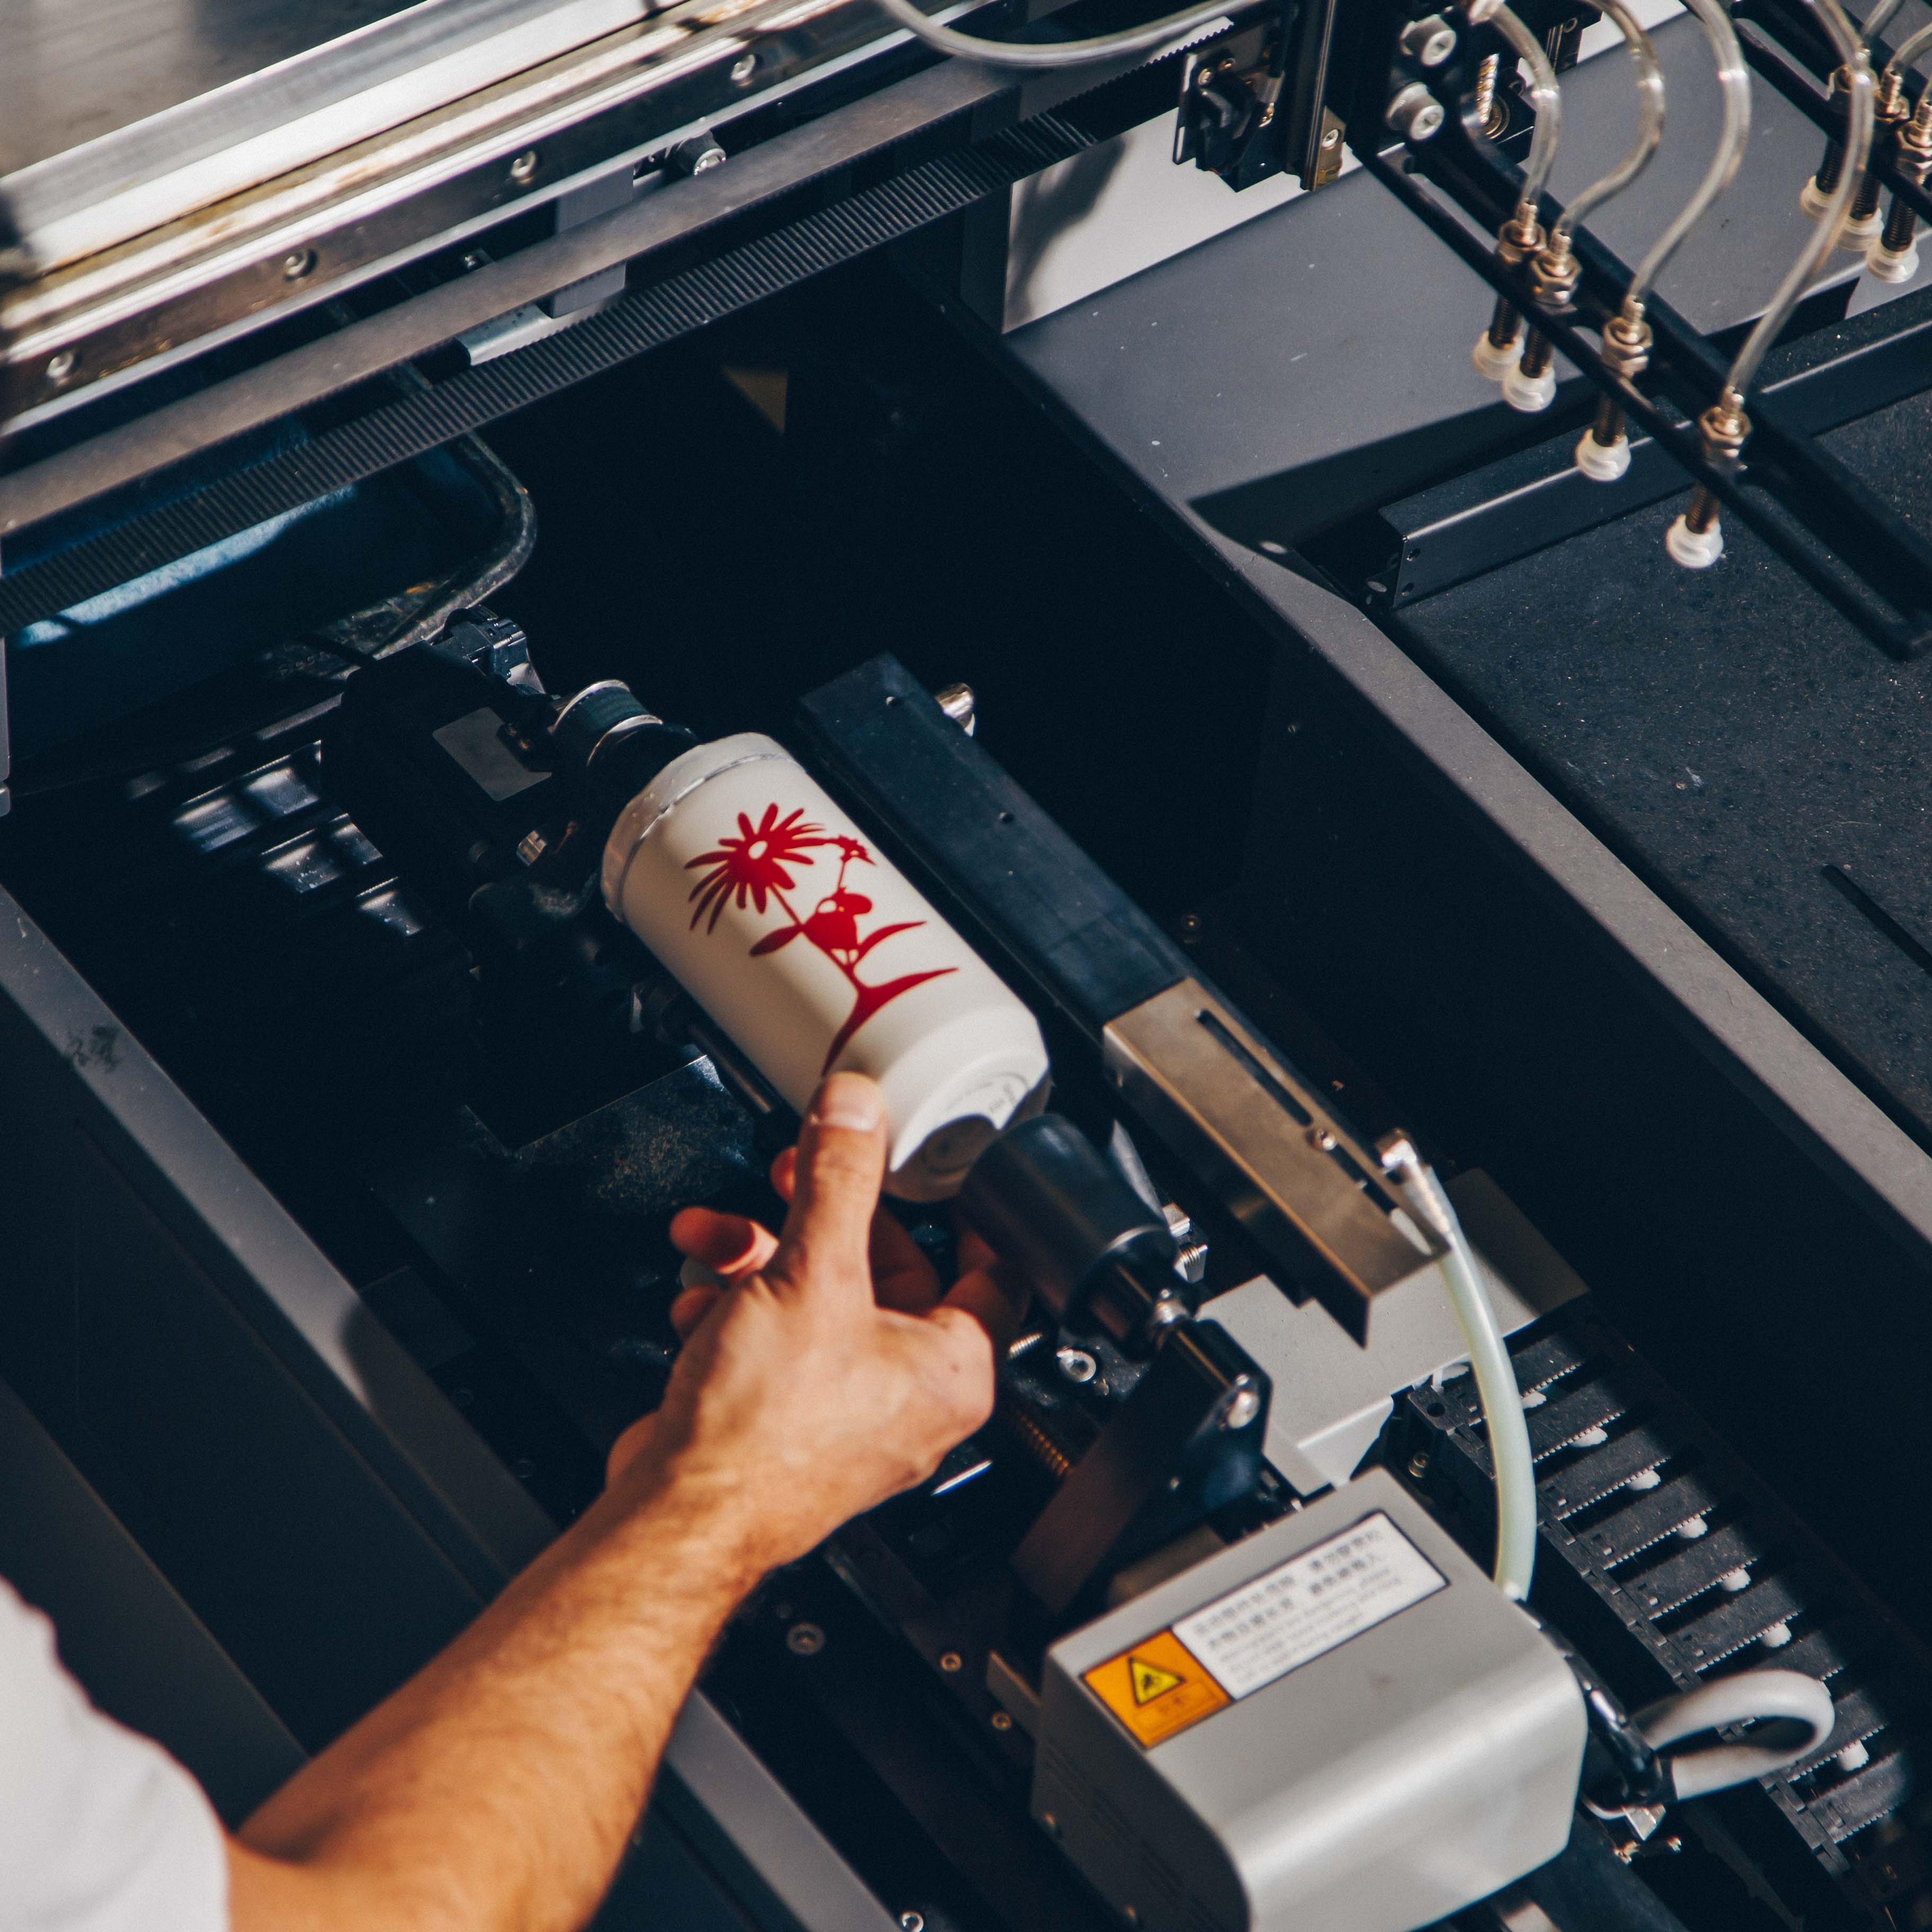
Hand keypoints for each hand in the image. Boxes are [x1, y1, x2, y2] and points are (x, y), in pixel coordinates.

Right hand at [606, 1073, 1022, 1574]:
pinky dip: (736, 1309)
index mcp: (952, 1371)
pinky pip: (775, 1340)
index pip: (993, 1269)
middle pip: (887, 1272)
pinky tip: (701, 1296)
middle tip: (801, 1172)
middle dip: (828, 1217)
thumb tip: (857, 1111)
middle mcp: (909, 1398)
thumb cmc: (765, 1436)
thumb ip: (838, 1179)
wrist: (678, 1515)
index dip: (964, 1207)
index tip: (934, 1167)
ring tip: (719, 1231)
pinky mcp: (785, 1420)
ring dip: (761, 1256)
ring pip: (818, 1300)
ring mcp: (846, 1412)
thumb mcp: (812, 1273)